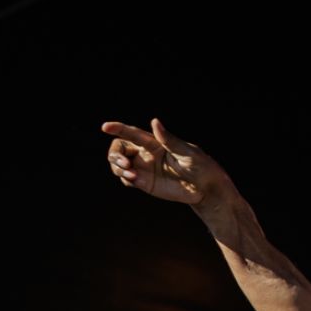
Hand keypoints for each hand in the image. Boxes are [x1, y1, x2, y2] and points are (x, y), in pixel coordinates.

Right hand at [101, 118, 225, 204]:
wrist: (205, 188)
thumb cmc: (200, 165)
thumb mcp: (187, 152)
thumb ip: (169, 139)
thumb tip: (154, 122)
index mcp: (154, 142)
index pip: (131, 133)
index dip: (118, 128)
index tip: (105, 127)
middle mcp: (145, 153)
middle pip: (119, 148)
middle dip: (115, 154)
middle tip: (125, 163)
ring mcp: (143, 168)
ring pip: (118, 164)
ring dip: (117, 167)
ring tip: (130, 174)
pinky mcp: (144, 183)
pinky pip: (126, 179)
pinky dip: (124, 178)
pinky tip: (133, 180)